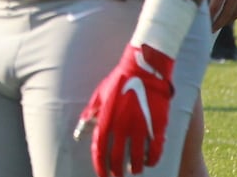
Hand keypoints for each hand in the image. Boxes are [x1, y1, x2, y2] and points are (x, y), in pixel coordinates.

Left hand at [76, 44, 174, 176]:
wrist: (144, 70)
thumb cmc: (118, 81)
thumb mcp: (99, 96)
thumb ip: (89, 115)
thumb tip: (80, 132)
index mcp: (106, 119)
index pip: (100, 150)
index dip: (101, 166)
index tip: (102, 174)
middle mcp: (122, 127)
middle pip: (117, 158)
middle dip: (116, 171)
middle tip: (117, 176)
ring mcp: (140, 128)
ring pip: (136, 158)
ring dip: (134, 168)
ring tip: (132, 171)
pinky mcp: (157, 127)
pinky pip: (154, 151)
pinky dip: (151, 160)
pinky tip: (148, 162)